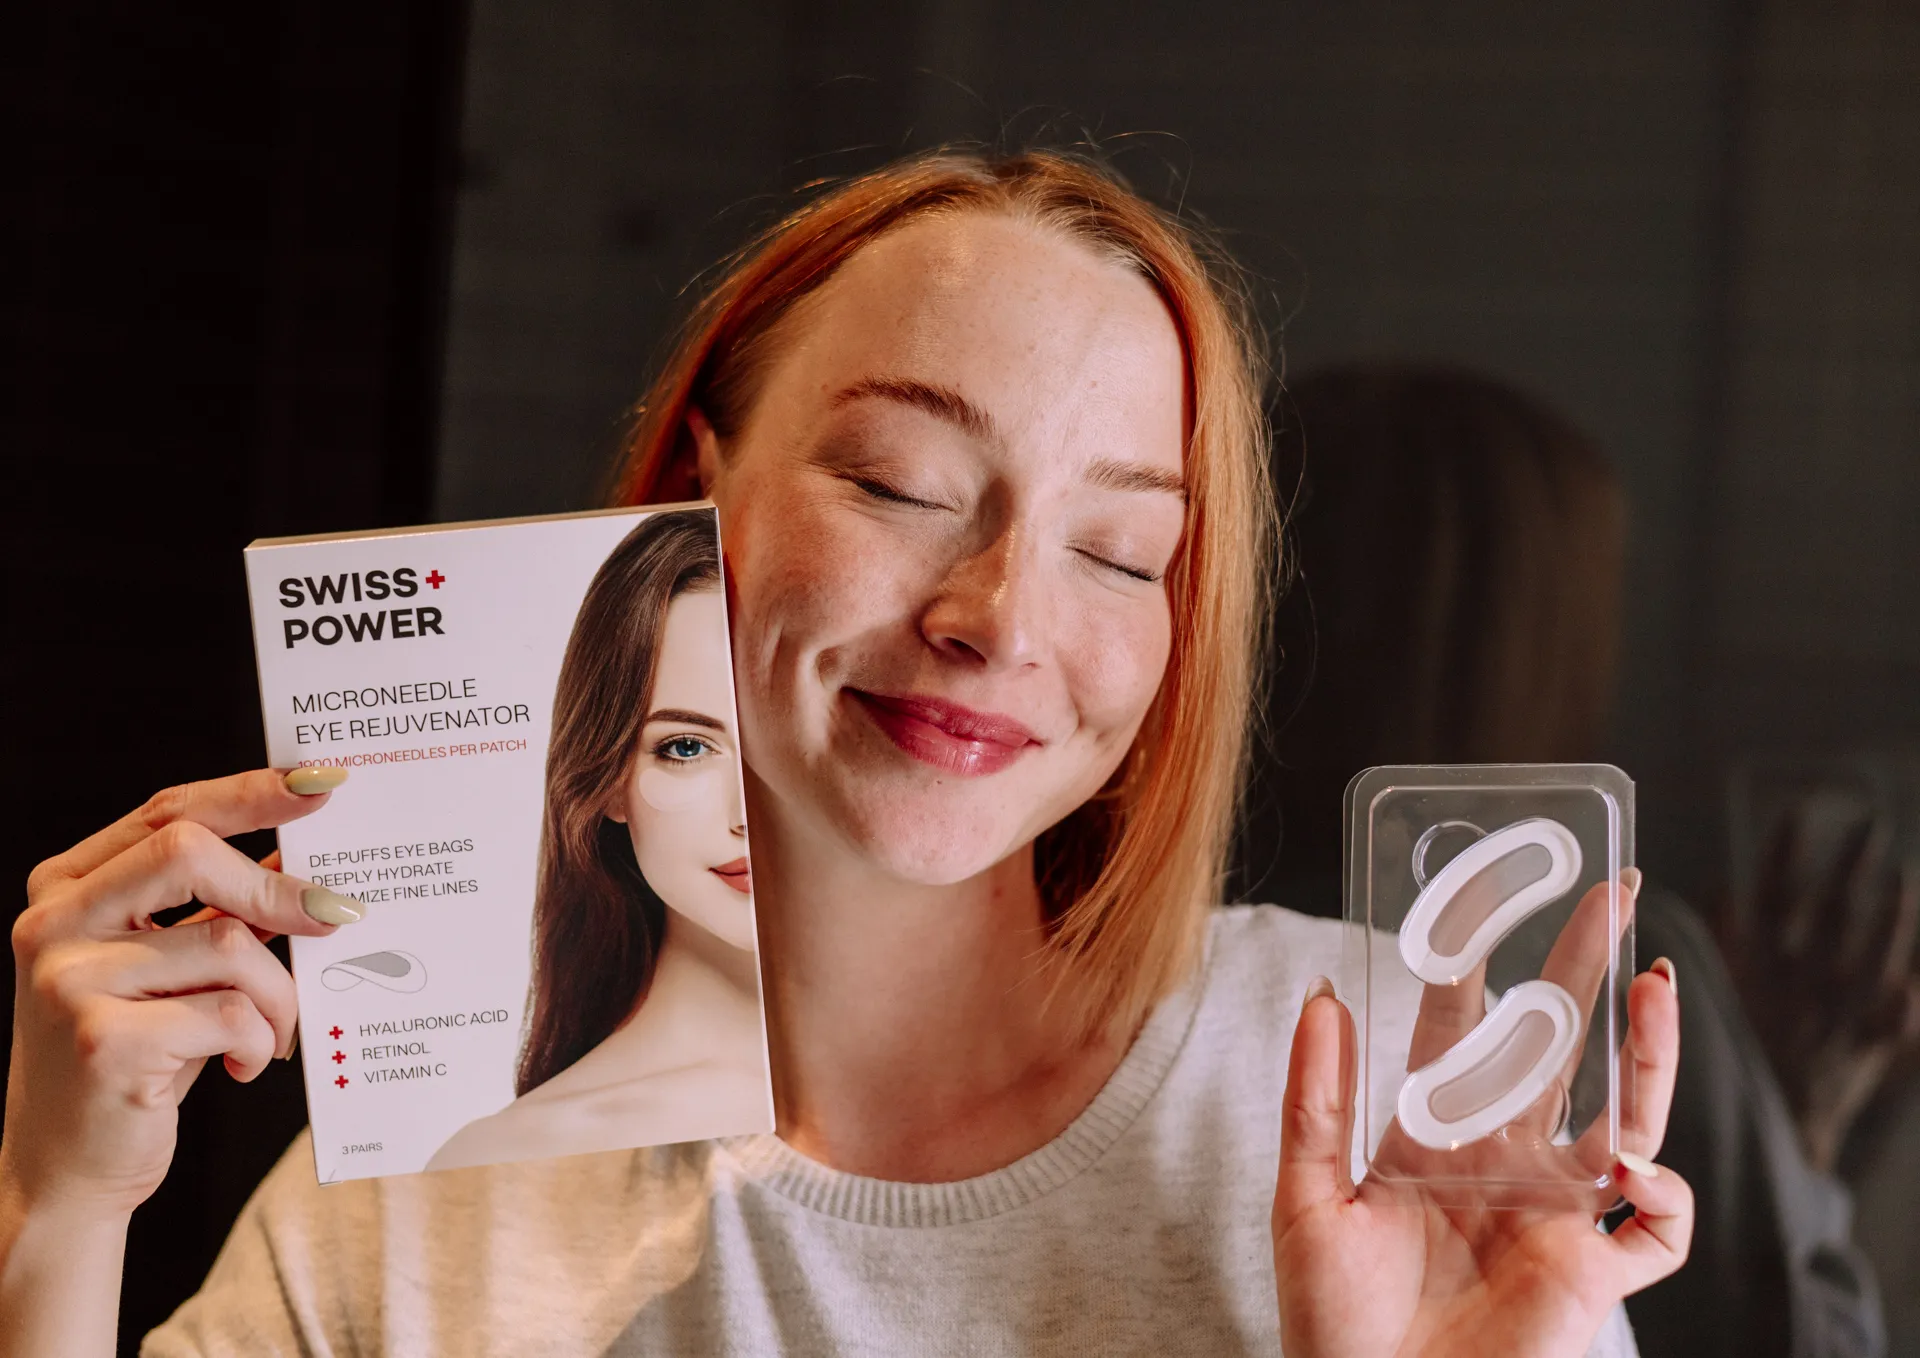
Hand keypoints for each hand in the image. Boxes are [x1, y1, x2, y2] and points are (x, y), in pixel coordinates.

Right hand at [3, 768, 356, 1223]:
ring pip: (226, 944)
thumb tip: (302, 851)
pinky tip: (243, 1064)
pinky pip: (228, 1014)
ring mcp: (69, 983)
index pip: (167, 813)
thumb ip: (213, 906)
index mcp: (66, 890)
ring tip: (276, 1031)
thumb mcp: (167, 967)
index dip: (250, 792)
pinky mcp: (104, 1043)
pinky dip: (258, 1040)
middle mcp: (53, 925)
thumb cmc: (136, 1056)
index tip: (323, 784)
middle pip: (187, 852)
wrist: (67, 1171)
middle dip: (278, 887)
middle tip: (338, 917)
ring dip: (278, 994)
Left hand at [1271, 877, 1691, 1357]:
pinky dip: (1662, 1197)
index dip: (1478, 960)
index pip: (1465, 1029)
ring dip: (1648, 1056)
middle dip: (1586, 972)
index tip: (1485, 891)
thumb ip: (1315, 1098)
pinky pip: (1655, 1231)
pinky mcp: (1586, 1276)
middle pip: (1557, 1047)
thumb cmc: (1329, 1321)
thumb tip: (1322, 994)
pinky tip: (1633, 1167)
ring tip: (1654, 987)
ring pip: (1626, 1119)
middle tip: (1614, 893)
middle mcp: (1504, 1162)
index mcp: (1435, 1136)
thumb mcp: (1306, 1199)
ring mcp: (1551, 1215)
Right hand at [1721, 794, 1919, 1171]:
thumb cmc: (1738, 1066)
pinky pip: (1905, 992)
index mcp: (1763, 965)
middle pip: (1835, 905)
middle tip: (1869, 825)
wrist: (1778, 1132)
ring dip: (1889, 900)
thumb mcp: (1714, 1000)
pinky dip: (1913, 966)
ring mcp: (1849, 1004)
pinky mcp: (1880, 1034)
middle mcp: (1810, 976)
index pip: (1776, 892)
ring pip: (1877, 939)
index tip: (1798, 812)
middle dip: (1852, 861)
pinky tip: (1918, 943)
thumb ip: (1722, 944)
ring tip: (1899, 869)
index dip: (1785, 851)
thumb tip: (1724, 891)